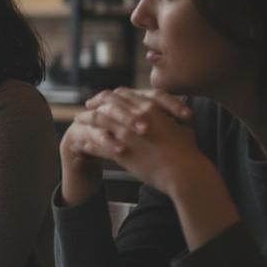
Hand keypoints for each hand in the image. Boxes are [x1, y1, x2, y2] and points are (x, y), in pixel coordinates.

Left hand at [64, 88, 199, 196]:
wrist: (184, 172)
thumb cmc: (187, 150)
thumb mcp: (183, 124)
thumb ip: (175, 113)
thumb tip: (178, 107)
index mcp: (150, 107)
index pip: (122, 94)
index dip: (110, 95)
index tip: (104, 98)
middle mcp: (134, 117)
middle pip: (107, 104)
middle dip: (94, 104)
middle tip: (87, 106)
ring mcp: (125, 134)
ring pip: (98, 121)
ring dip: (86, 119)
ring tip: (78, 120)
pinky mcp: (120, 152)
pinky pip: (98, 145)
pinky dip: (89, 143)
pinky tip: (82, 144)